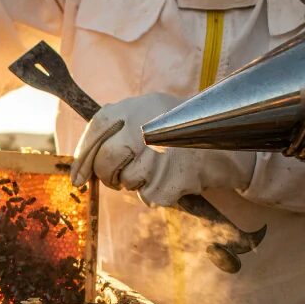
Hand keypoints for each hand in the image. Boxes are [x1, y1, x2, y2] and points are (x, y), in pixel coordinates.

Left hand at [70, 93, 255, 206]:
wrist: (226, 142)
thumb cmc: (178, 131)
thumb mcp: (147, 114)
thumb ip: (115, 130)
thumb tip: (81, 168)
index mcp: (136, 107)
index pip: (95, 130)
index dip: (82, 158)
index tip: (78, 179)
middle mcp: (145, 126)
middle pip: (106, 160)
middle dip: (107, 175)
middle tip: (117, 177)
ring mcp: (160, 153)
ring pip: (127, 181)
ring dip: (136, 183)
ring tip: (156, 169)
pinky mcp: (173, 178)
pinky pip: (148, 196)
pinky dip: (155, 194)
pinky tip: (170, 179)